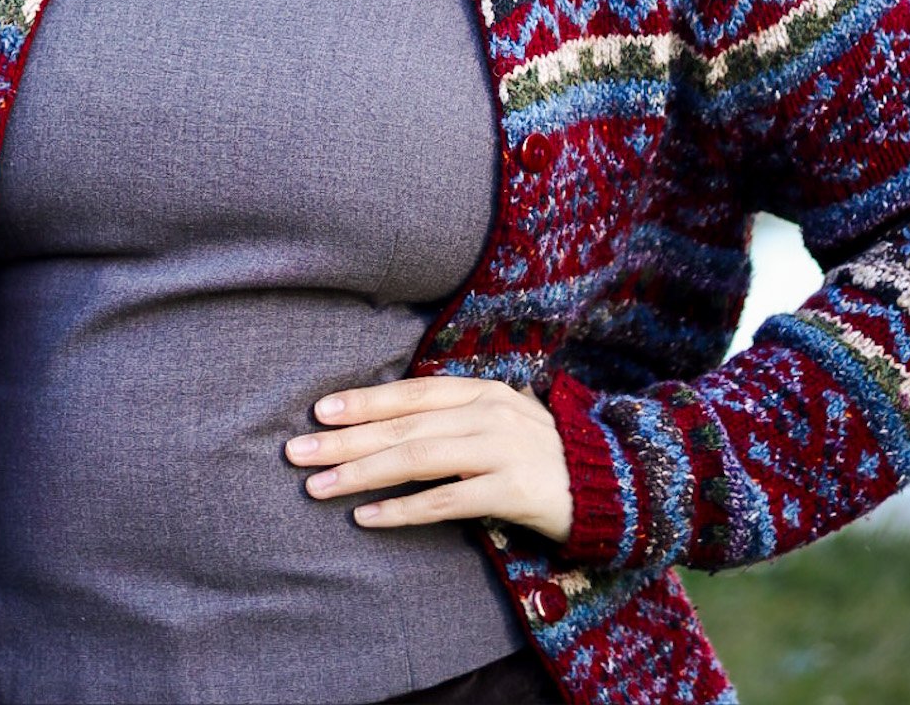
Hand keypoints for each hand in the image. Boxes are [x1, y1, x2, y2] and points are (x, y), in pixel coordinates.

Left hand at [284, 373, 572, 539]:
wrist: (611, 484)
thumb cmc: (541, 454)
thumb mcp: (498, 420)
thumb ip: (453, 416)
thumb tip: (389, 422)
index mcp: (481, 391)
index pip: (411, 393)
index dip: (365, 401)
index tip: (319, 411)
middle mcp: (488, 413)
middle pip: (404, 425)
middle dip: (346, 439)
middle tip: (297, 452)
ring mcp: (501, 449)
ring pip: (418, 458)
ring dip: (363, 473)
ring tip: (319, 486)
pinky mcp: (512, 490)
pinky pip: (448, 501)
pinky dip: (405, 510)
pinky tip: (368, 517)